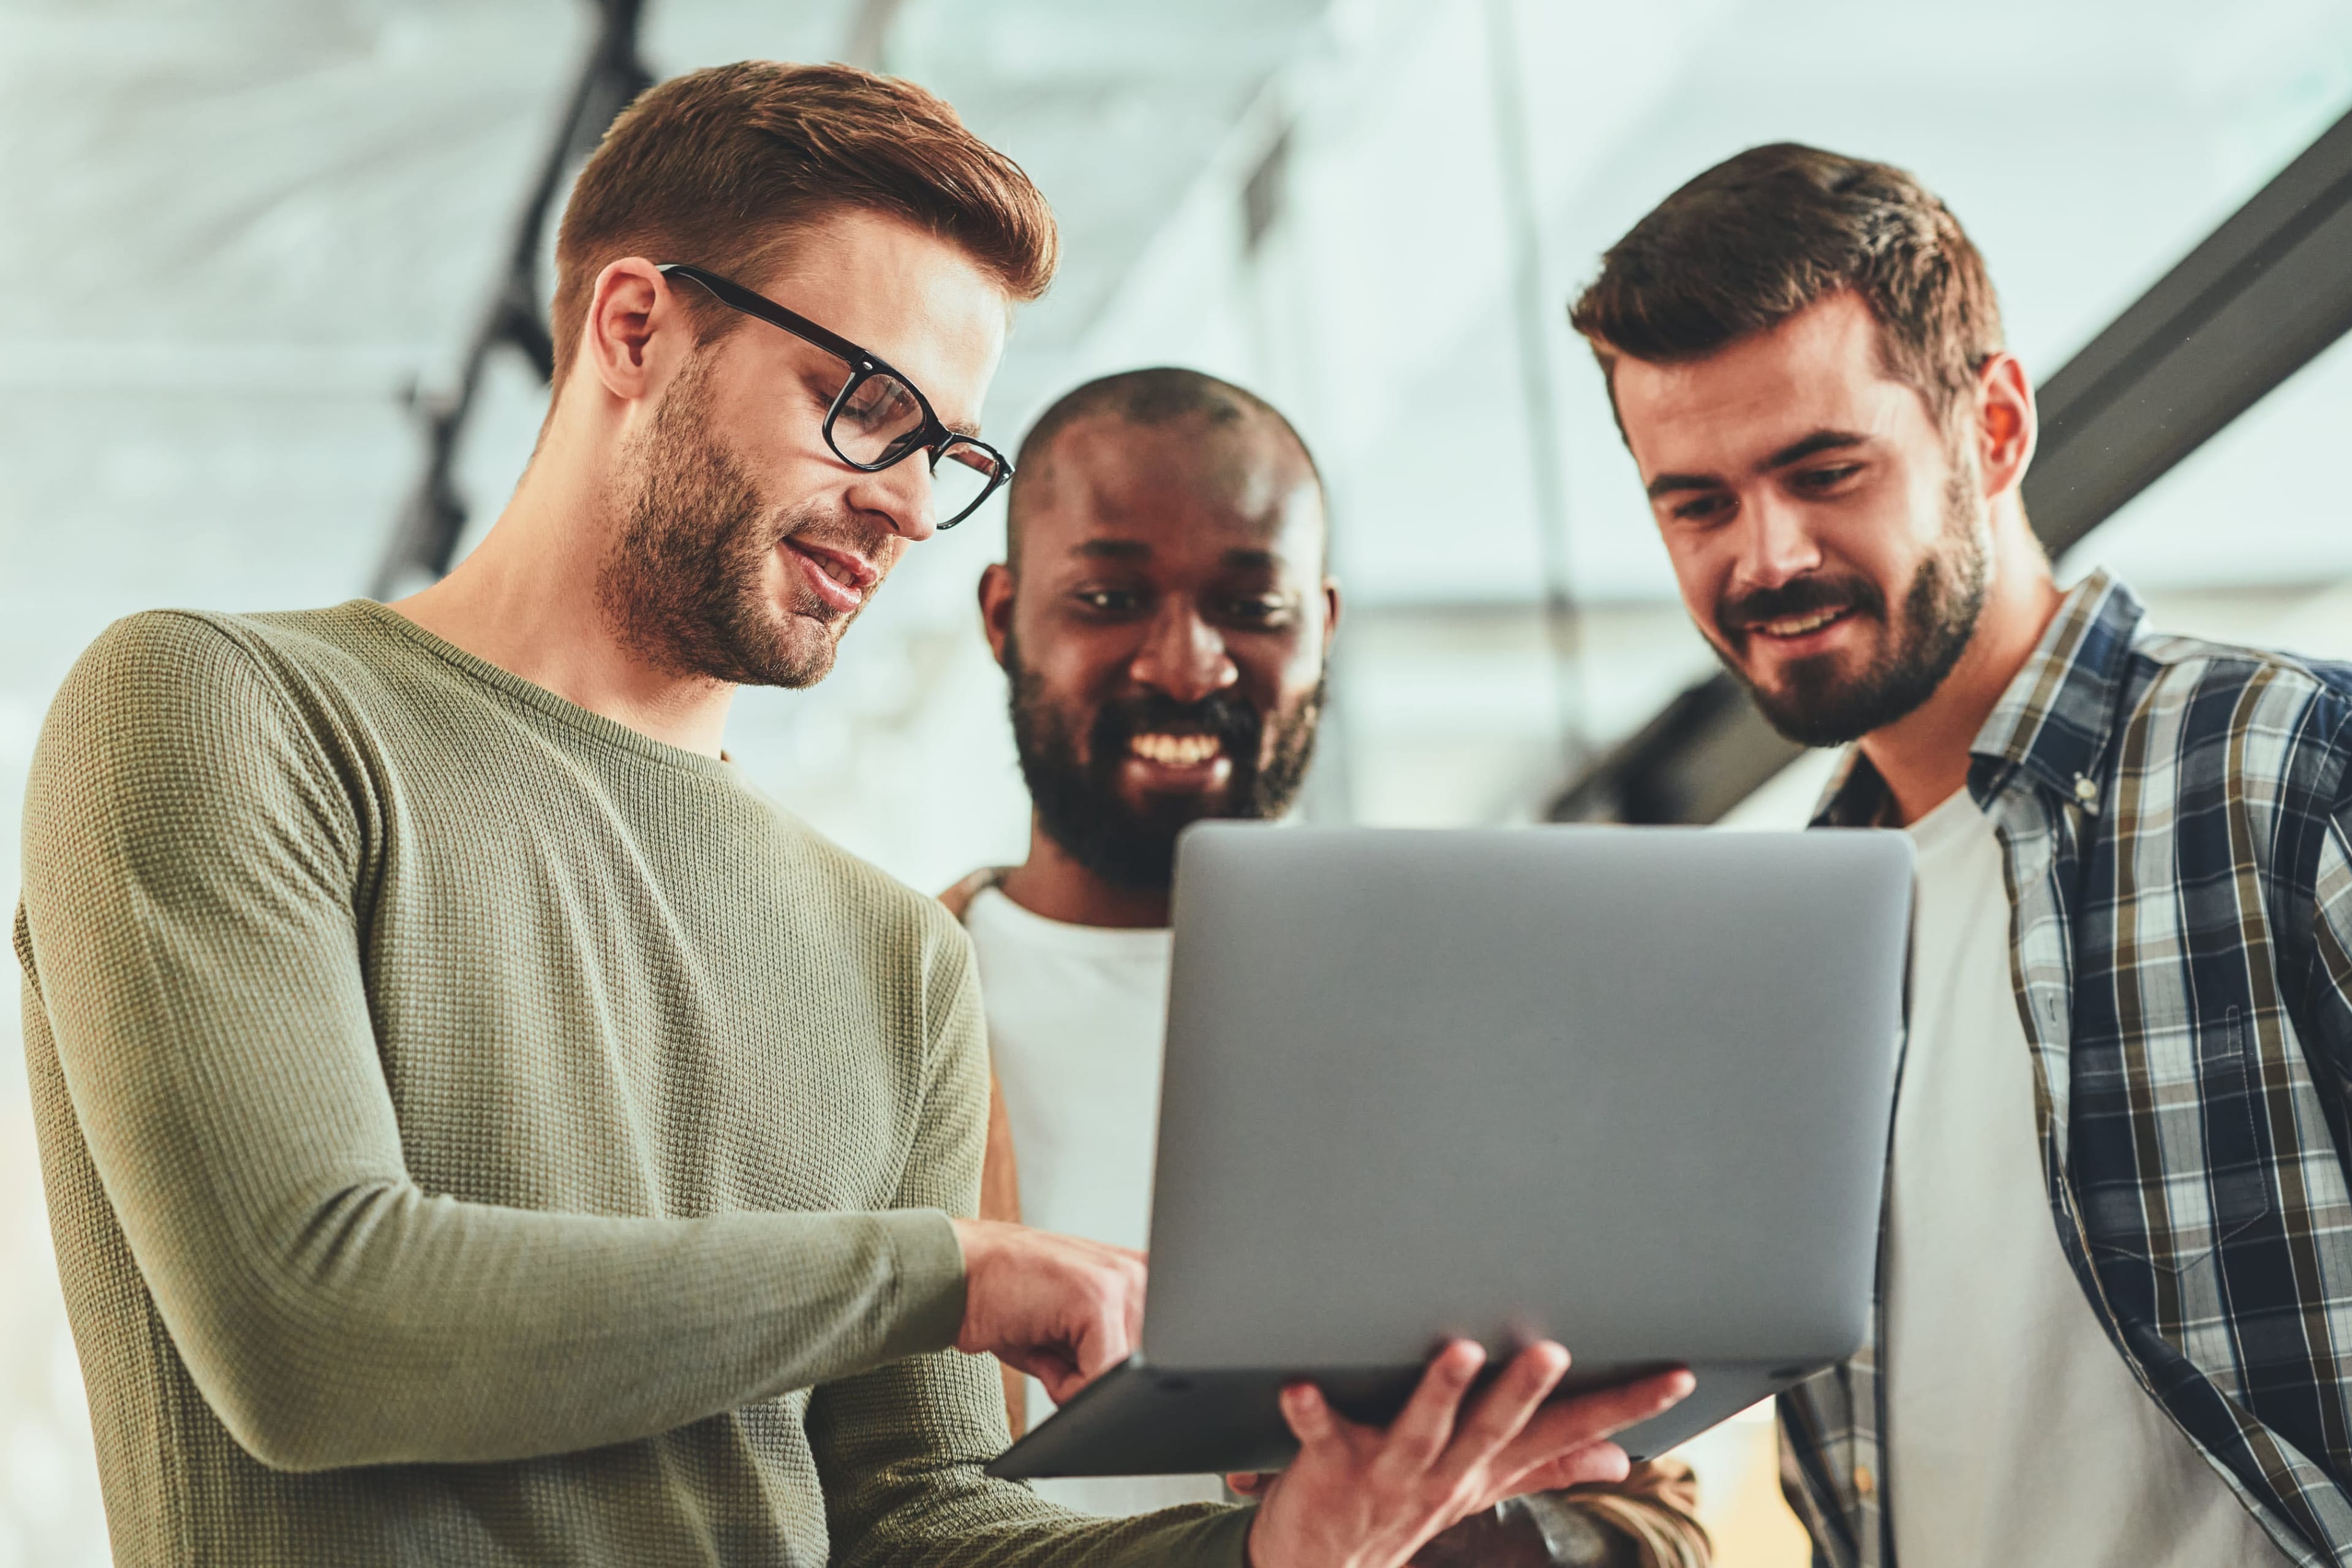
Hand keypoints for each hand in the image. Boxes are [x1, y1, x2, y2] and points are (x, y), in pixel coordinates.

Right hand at [948, 1217, 1145, 1403]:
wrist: (952, 1277)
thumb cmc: (1007, 1306)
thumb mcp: (1073, 1332)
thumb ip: (1114, 1353)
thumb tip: (1141, 1401)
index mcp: (1141, 1277)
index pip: (1165, 1356)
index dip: (1126, 1384)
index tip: (1086, 1373)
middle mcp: (1139, 1272)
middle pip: (1149, 1369)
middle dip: (1100, 1379)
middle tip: (1058, 1351)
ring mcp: (1122, 1279)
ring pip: (1128, 1377)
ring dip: (1081, 1381)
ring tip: (1048, 1344)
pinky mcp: (1097, 1296)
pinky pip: (1102, 1378)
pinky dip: (1065, 1385)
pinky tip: (1040, 1349)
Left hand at [1231, 1340, 1692, 1567]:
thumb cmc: (1404, 1507)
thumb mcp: (1485, 1487)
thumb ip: (1548, 1467)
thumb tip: (1620, 1458)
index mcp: (1488, 1467)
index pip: (1568, 1434)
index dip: (1627, 1408)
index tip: (1678, 1375)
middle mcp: (1447, 1472)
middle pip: (1496, 1429)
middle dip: (1527, 1391)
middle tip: (1556, 1351)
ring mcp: (1390, 1473)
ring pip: (1422, 1429)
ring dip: (1440, 1392)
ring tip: (1461, 1352)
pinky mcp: (1330, 1467)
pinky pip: (1319, 1434)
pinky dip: (1310, 1413)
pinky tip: (1300, 1388)